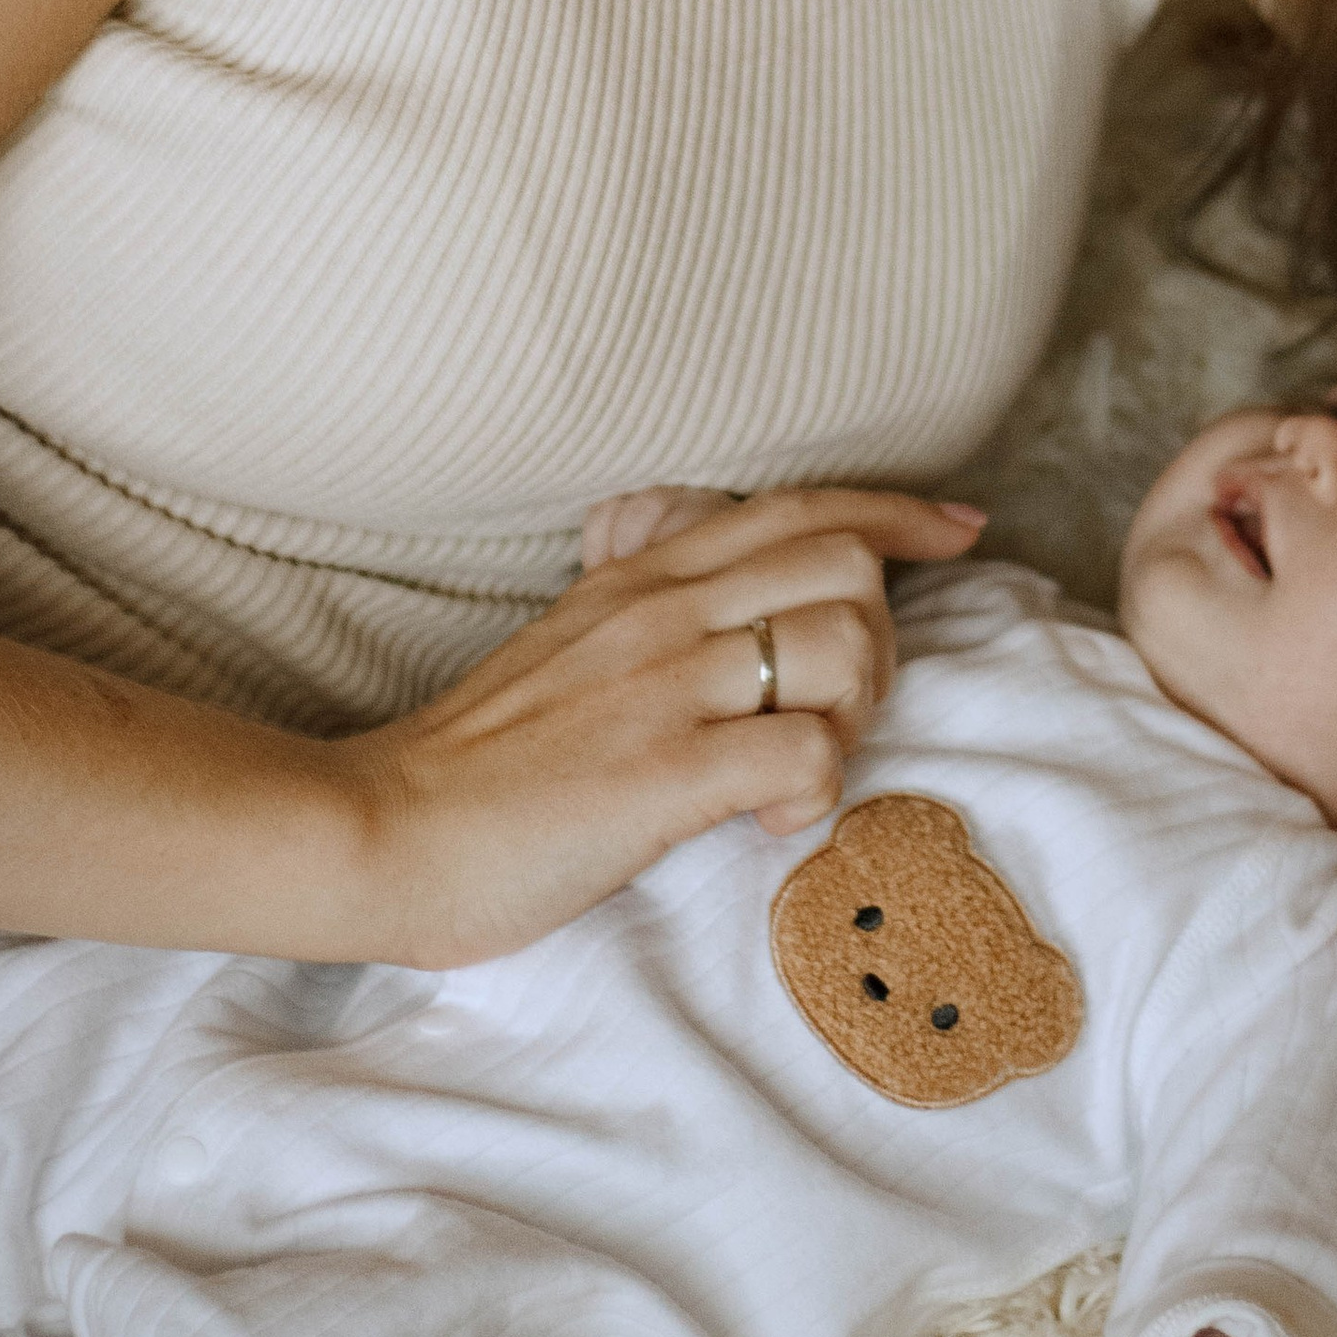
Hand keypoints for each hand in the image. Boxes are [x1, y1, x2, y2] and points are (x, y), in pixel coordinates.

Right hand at [338, 488, 984, 966]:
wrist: (382, 831)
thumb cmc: (479, 759)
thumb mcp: (564, 638)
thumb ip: (634, 595)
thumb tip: (673, 545)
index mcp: (641, 577)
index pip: (799, 504)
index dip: (897, 513)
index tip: (955, 531)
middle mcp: (661, 612)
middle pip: (848, 565)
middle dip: (879, 641)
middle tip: (830, 716)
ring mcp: (664, 688)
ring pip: (842, 644)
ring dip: (853, 716)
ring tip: (795, 772)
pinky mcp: (660, 772)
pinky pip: (805, 752)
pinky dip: (816, 794)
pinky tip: (765, 821)